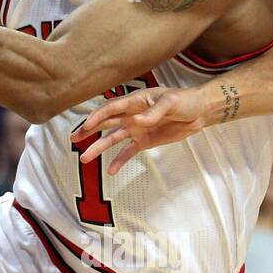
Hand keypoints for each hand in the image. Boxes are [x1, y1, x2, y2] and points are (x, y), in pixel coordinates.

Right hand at [71, 85, 213, 175]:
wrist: (198, 112)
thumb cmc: (184, 101)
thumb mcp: (171, 103)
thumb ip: (153, 112)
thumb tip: (137, 121)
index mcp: (135, 101)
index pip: (112, 108)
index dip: (98, 116)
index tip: (86, 125)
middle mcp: (132, 115)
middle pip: (106, 123)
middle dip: (89, 130)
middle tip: (74, 139)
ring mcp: (136, 129)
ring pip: (113, 138)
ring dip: (99, 147)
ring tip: (85, 159)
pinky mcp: (144, 141)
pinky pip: (128, 152)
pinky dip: (119, 161)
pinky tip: (111, 171)